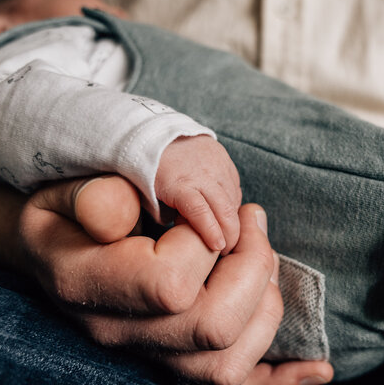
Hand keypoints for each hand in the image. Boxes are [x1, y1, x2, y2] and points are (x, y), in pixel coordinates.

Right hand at [20, 174, 331, 384]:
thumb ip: (94, 196)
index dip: (208, 242)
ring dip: (267, 307)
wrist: (52, 246)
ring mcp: (145, 355)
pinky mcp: (174, 363)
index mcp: (85, 284)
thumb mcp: (65, 187)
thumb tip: (117, 215)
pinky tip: (318, 370)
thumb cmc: (66, 207)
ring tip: (260, 258)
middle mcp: (117, 332)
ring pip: (229, 365)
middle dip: (255, 268)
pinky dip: (281, 381)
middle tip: (253, 222)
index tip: (211, 210)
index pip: (171, 283)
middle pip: (213, 329)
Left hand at [156, 135, 240, 253]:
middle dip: (231, 232)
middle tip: (227, 249)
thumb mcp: (151, 198)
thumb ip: (169, 217)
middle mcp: (202, 173)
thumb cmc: (149, 173)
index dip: (212, 231)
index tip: (219, 247)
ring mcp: (216, 164)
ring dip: (232, 219)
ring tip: (226, 234)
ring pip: (233, 198)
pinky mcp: (224, 158)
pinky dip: (232, 202)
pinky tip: (225, 212)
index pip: (200, 211)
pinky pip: (234, 186)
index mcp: (179, 184)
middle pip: (225, 208)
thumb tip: (189, 234)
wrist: (157, 135)